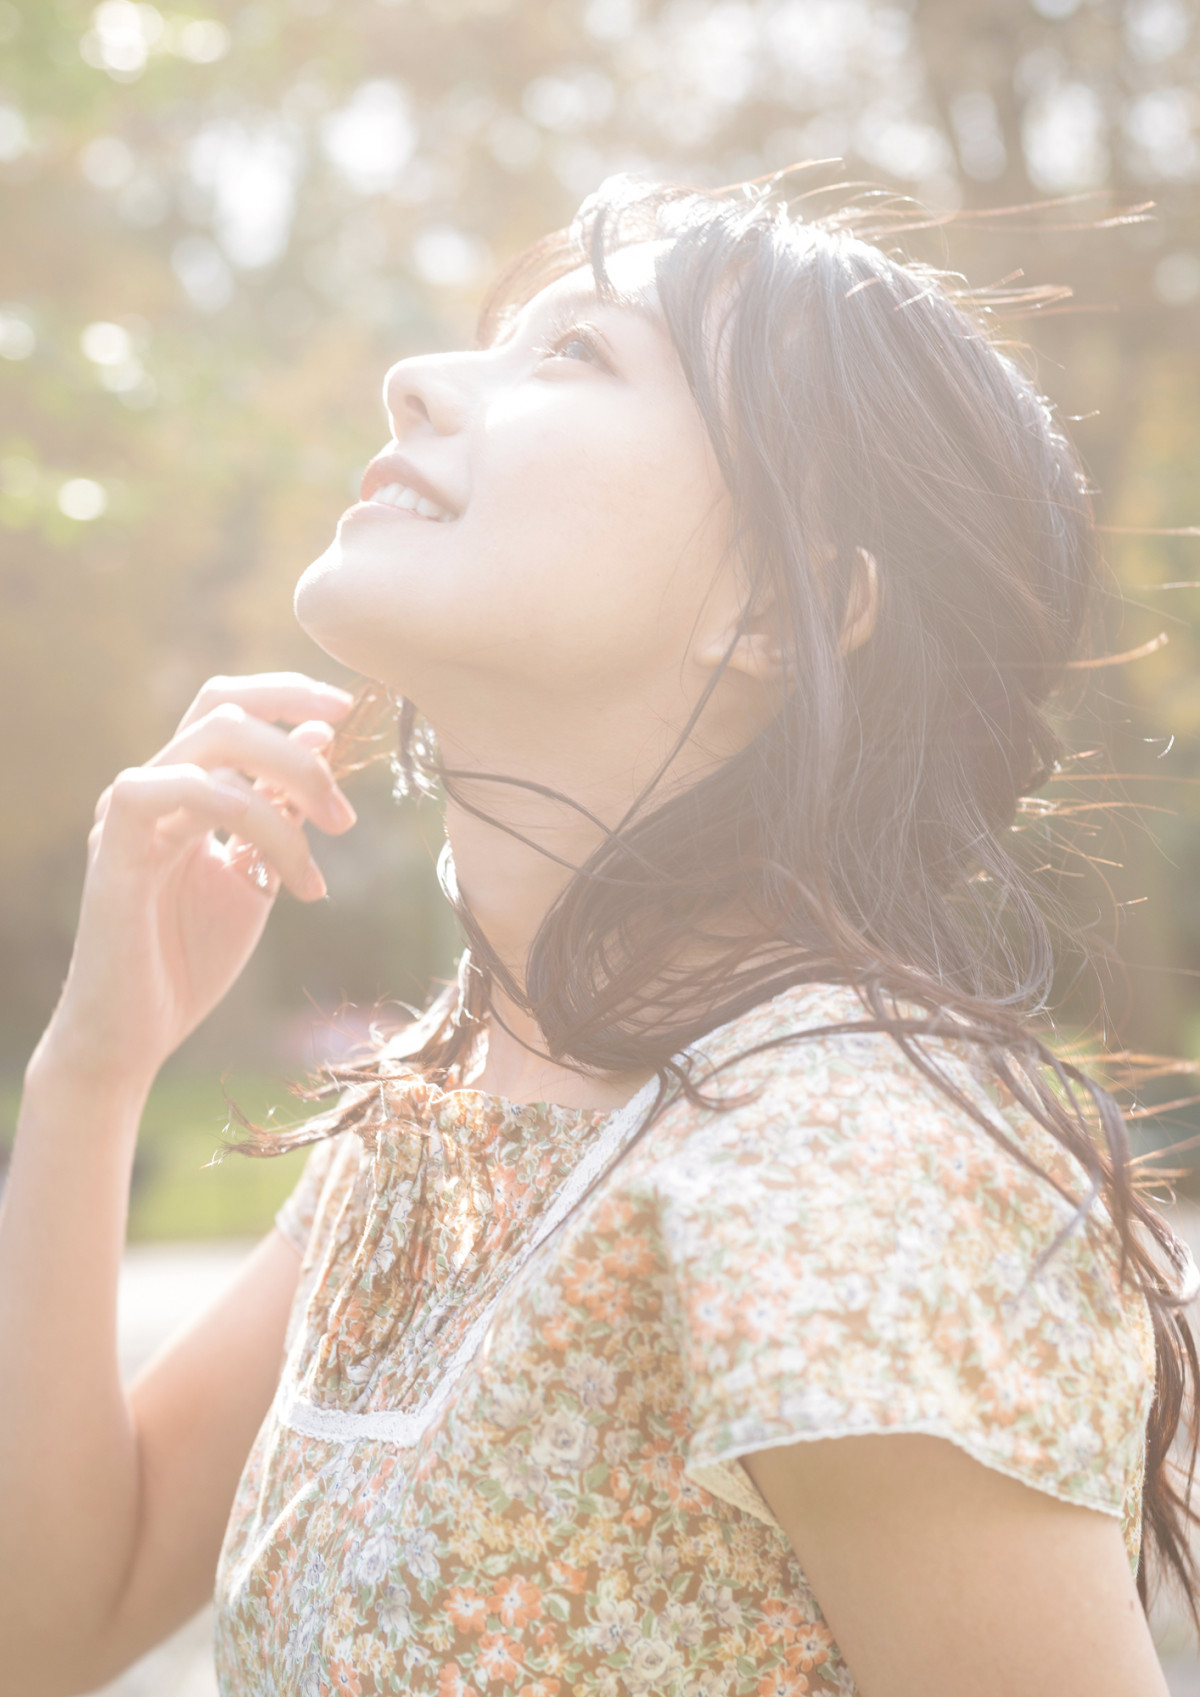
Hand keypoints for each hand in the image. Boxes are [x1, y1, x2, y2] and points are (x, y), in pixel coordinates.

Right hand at [30, 673, 356, 1095]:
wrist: (133, 1035)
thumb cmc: (188, 959)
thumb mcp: (256, 874)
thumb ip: (283, 811)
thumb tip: (319, 738)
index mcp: (181, 789)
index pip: (228, 708)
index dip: (286, 693)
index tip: (348, 710)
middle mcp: (151, 787)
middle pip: (224, 712)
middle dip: (300, 753)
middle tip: (346, 820)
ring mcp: (127, 812)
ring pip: (213, 745)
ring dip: (286, 797)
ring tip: (314, 870)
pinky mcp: (113, 846)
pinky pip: (166, 788)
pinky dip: (238, 812)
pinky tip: (275, 870)